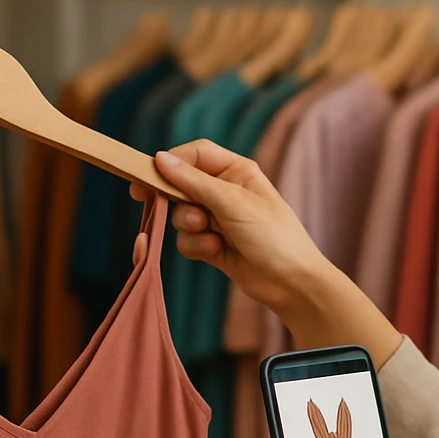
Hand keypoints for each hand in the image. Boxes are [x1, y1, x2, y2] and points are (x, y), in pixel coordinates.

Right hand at [129, 140, 333, 313]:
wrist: (292, 283)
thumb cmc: (273, 236)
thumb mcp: (232, 202)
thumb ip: (194, 182)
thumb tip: (160, 159)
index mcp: (237, 172)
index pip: (195, 154)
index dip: (171, 162)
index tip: (147, 176)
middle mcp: (226, 192)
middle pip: (182, 185)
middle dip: (176, 200)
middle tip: (150, 202)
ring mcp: (219, 219)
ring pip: (181, 215)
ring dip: (189, 227)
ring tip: (210, 235)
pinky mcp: (214, 245)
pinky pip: (187, 240)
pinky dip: (196, 246)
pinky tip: (215, 252)